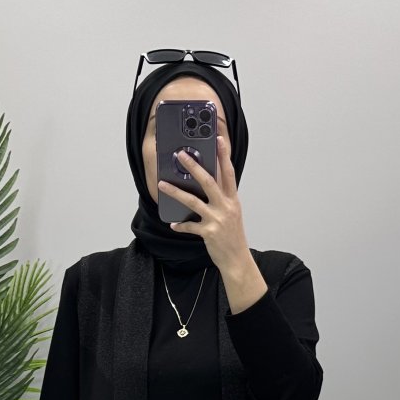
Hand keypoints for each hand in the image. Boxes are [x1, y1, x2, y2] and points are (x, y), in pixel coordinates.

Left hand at [158, 133, 249, 274]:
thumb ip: (222, 199)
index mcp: (232, 200)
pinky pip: (189, 226)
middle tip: (181, 155)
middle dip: (194, 166)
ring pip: (193, 201)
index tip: (218, 140)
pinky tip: (173, 224)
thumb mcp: (232, 214)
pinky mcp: (208, 232)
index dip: (224, 155)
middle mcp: (226, 206)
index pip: (228, 173)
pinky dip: (180, 225)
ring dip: (175, 192)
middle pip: (209, 181)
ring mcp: (217, 219)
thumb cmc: (233, 236)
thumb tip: (206, 187)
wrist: (237, 259)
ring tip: (162, 184)